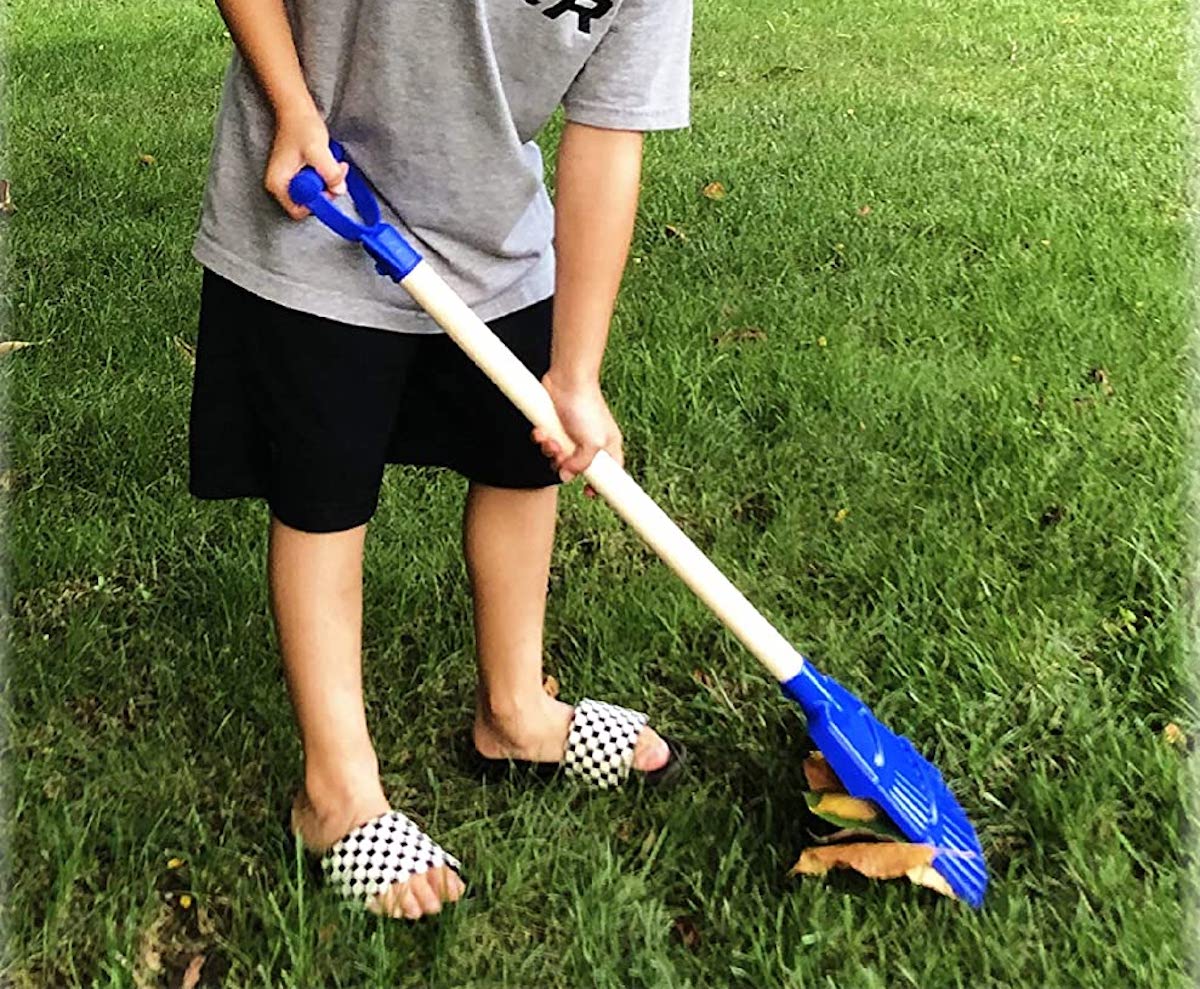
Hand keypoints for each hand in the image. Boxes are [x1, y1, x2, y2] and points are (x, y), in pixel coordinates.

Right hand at [264, 107, 347, 218]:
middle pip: (309, 203)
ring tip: (333, 163)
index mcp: (278, 184)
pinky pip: (317, 184)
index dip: (317, 202)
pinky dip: (327, 176)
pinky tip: (328, 162)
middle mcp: (281, 186)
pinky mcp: (299, 175)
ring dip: (329, 181)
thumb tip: (339, 189)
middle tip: (335, 171)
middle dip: (326, 190)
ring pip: (316, 193)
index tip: (328, 186)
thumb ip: (329, 172)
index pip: (299, 210)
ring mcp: (290, 180)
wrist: (297, 110)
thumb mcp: (317, 150)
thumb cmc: (301, 126)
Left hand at [533, 373, 623, 494]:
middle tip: (561, 456)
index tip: (588, 494)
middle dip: (564, 465)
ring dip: (549, 451)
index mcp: (608, 446)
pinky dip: (541, 438)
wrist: (567, 379)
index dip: (599, 485)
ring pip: (558, 456)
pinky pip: (546, 441)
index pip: (609, 473)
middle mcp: (590, 441)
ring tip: (550, 439)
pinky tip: (540, 431)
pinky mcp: (556, 425)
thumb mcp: (592, 443)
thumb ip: (582, 464)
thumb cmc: (586, 406)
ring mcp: (572, 434)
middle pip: (576, 468)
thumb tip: (567, 476)